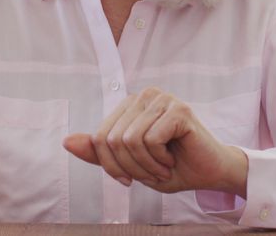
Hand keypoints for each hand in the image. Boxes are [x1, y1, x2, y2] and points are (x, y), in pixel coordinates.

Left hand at [62, 87, 247, 195]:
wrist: (209, 173)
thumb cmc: (171, 167)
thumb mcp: (128, 164)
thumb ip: (100, 153)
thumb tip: (66, 142)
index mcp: (129, 105)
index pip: (99, 137)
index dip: (110, 165)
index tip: (128, 179)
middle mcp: (144, 96)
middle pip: (113, 139)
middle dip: (130, 167)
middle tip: (152, 174)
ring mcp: (162, 99)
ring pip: (130, 140)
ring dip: (146, 166)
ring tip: (163, 167)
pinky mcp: (178, 109)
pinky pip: (151, 140)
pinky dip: (160, 159)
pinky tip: (173, 158)